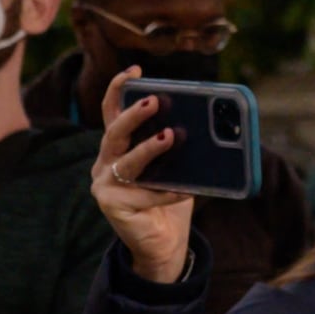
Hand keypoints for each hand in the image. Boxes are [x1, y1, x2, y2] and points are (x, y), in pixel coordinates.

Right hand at [88, 73, 197, 284]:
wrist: (163, 242)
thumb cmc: (169, 198)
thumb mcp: (175, 167)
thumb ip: (179, 147)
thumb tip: (209, 123)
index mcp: (118, 147)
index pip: (112, 111)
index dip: (119, 88)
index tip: (136, 71)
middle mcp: (105, 163)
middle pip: (114, 132)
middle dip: (134, 114)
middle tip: (155, 101)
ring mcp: (105, 186)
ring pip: (126, 163)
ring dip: (149, 149)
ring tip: (170, 136)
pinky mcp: (113, 207)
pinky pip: (144, 195)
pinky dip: (168, 192)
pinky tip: (188, 190)